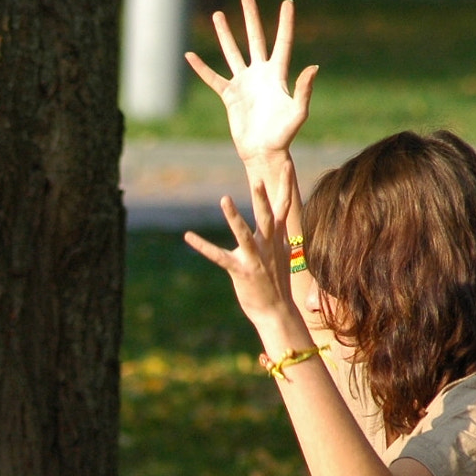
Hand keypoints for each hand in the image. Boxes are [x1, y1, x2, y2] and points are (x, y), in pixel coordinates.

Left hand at [181, 180, 305, 337]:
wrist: (276, 311)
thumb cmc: (277, 283)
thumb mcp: (282, 255)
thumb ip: (280, 236)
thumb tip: (281, 221)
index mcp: (277, 239)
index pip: (283, 207)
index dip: (286, 186)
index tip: (287, 164)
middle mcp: (268, 245)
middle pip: (267, 216)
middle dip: (263, 197)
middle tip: (258, 178)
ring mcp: (255, 258)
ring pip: (244, 233)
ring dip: (233, 217)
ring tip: (224, 199)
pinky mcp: (240, 271)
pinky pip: (218, 256)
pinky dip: (203, 246)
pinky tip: (188, 236)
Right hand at [186, 0, 317, 164]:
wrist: (263, 151)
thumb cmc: (284, 134)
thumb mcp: (298, 112)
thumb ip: (304, 89)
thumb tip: (313, 67)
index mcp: (278, 74)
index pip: (282, 41)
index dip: (285, 22)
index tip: (288, 2)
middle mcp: (260, 74)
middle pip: (254, 39)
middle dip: (250, 18)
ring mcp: (243, 83)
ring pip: (232, 52)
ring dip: (225, 34)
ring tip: (217, 15)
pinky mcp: (229, 95)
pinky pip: (212, 78)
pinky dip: (201, 68)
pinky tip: (190, 56)